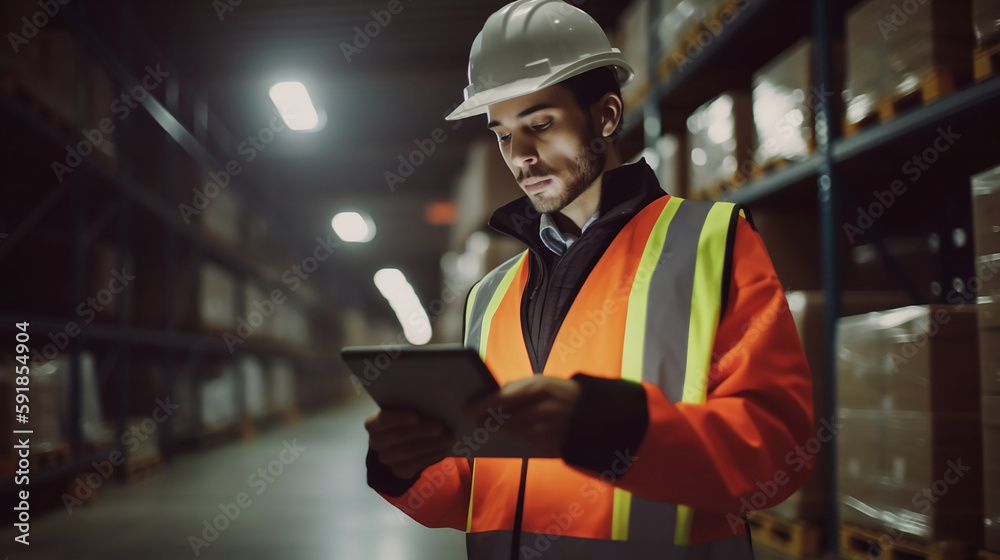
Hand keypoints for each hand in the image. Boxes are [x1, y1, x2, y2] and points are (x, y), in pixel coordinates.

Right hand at [365, 409, 453, 479]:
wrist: (404, 441)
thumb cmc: (406, 418)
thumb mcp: (406, 409)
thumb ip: (414, 404)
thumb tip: (433, 402)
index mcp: (374, 423)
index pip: (382, 420)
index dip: (398, 418)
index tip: (416, 416)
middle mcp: (376, 442)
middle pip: (398, 436)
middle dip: (421, 431)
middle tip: (440, 427)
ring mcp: (387, 458)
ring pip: (408, 452)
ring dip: (430, 444)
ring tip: (448, 438)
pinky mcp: (399, 471)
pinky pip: (415, 465)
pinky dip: (432, 456)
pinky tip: (444, 449)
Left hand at [462, 376, 580, 456]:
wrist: (592, 412)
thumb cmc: (561, 393)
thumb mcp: (542, 382)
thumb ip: (517, 388)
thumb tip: (492, 396)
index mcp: (537, 388)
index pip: (501, 398)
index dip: (481, 405)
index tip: (466, 409)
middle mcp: (541, 408)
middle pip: (503, 418)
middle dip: (488, 421)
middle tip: (477, 421)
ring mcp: (545, 428)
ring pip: (512, 432)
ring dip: (501, 430)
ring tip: (490, 426)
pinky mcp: (549, 444)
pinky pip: (524, 441)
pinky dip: (518, 436)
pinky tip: (513, 431)